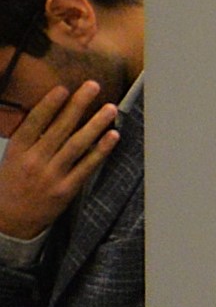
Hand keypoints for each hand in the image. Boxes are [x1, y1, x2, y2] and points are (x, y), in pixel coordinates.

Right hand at [0, 79, 119, 243]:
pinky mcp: (66, 189)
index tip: (63, 88)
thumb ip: (29, 137)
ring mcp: (51, 176)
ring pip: (77, 145)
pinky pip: (87, 166)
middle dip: (78, 105)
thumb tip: (50, 110)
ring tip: (109, 108)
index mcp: (17, 150)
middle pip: (59, 129)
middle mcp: (33, 161)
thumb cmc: (13, 183)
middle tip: (93, 86)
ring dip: (95, 124)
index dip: (49, 105)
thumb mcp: (11, 157)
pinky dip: (101, 150)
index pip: (33, 123)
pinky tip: (112, 136)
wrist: (11, 220)